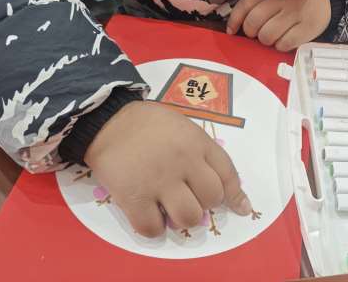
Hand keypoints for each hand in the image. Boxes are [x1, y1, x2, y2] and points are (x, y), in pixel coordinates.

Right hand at [84, 101, 250, 236]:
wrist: (107, 120)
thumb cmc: (148, 123)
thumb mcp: (184, 127)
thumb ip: (202, 152)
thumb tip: (220, 184)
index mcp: (198, 142)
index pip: (228, 173)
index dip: (236, 195)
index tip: (241, 208)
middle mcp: (184, 162)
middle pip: (211, 199)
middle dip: (204, 203)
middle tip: (189, 198)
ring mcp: (159, 180)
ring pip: (189, 217)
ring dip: (183, 218)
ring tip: (170, 209)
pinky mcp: (133, 197)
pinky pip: (153, 228)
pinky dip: (154, 228)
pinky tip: (149, 215)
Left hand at [226, 0, 330, 51]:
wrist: (326, 1)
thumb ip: (255, 3)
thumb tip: (232, 27)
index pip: (246, 4)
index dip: (235, 20)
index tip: (232, 31)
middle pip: (254, 23)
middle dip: (251, 32)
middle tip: (257, 32)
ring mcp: (296, 13)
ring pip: (267, 36)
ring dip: (266, 40)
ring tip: (272, 35)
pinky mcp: (307, 27)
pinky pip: (284, 44)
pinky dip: (280, 46)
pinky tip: (284, 39)